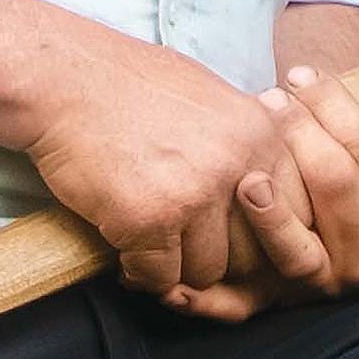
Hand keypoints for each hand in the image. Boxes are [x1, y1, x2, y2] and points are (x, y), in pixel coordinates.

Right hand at [19, 47, 355, 316]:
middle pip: (257, 251)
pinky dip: (141, 274)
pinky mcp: (150, 220)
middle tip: (190, 253)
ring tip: (154, 248)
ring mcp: (196, 194)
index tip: (240, 244)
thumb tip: (272, 197)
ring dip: (180, 268)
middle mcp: (239, 166)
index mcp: (263, 134)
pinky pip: (161, 278)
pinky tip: (127, 254)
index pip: (297, 215)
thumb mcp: (214, 99)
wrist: (61, 79)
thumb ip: (249, 146)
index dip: (268, 238)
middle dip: (223, 258)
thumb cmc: (129, 86)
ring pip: (210, 272)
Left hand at [277, 53, 358, 298]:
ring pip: (316, 202)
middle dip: (303, 123)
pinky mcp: (308, 283)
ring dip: (286, 151)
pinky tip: (249, 183)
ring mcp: (345, 268)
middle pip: (339, 171)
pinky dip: (269, 216)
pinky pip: (289, 249)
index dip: (335, 105)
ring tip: (259, 121)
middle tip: (274, 96)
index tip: (305, 76)